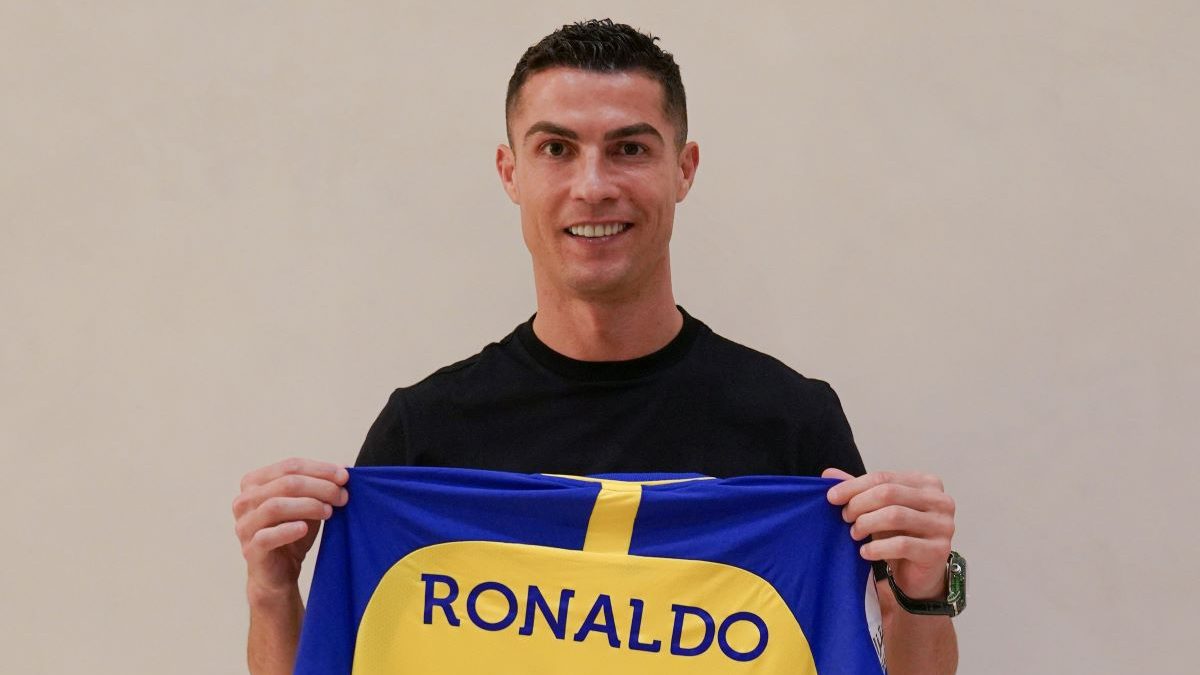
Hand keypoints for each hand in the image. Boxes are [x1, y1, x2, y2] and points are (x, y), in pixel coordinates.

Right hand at [233, 458, 349, 600]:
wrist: (280, 573)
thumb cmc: (292, 533)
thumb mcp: (308, 504)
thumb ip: (320, 485)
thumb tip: (344, 467)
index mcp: (255, 482)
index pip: (290, 466)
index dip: (320, 469)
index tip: (344, 476)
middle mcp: (244, 501)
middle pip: (286, 483)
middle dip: (320, 487)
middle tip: (342, 496)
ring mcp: (244, 525)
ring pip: (275, 506)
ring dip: (308, 505)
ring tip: (329, 511)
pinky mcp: (250, 549)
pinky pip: (266, 536)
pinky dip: (287, 530)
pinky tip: (304, 528)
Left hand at [823, 468, 955, 599]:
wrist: (918, 573)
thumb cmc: (898, 535)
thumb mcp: (877, 509)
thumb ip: (857, 490)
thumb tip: (828, 474)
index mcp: (927, 483)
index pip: (884, 477)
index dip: (854, 486)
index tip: (831, 497)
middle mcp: (940, 500)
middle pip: (889, 493)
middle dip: (859, 504)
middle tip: (844, 517)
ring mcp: (943, 525)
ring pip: (895, 515)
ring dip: (867, 524)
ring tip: (854, 534)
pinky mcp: (939, 550)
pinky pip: (902, 544)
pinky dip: (877, 547)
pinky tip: (865, 552)